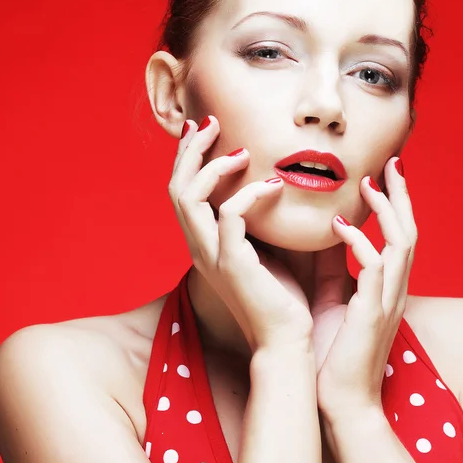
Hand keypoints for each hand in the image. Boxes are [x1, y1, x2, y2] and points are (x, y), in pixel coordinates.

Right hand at [169, 116, 313, 352]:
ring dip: (212, 165)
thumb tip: (270, 185)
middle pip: (176, 188)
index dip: (189, 160)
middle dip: (190, 151)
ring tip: (242, 151)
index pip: (183, 194)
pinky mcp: (233, 263)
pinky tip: (274, 185)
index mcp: (205, 244)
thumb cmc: (280, 297)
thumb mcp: (264, 250)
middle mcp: (200, 248)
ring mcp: (212, 256)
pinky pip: (230, 213)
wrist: (286, 339)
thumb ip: (257, 221)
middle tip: (209, 123)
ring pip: (189, 196)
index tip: (206, 133)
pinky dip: (250, 192)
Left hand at [311, 157, 416, 414]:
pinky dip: (359, 242)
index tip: (380, 176)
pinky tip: (338, 227)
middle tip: (391, 163)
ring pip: (401, 242)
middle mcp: (393, 290)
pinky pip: (374, 266)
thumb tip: (321, 240)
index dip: (393, 206)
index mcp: (385, 288)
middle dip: (401, 196)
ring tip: (367, 182)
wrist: (341, 401)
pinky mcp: (373, 312)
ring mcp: (387, 300)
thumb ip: (334, 272)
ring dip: (386, 210)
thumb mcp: (336, 303)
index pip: (397, 237)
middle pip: (409, 231)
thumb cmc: (335, 353)